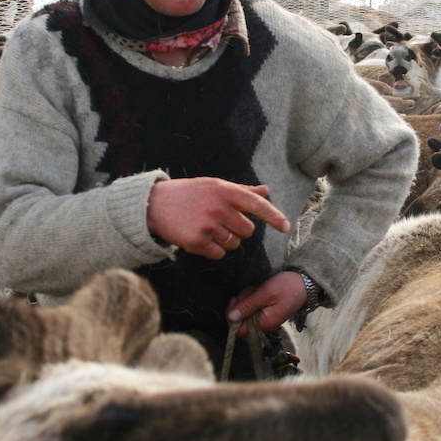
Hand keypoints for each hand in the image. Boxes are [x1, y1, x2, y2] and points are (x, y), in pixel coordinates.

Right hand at [146, 177, 290, 258]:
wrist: (154, 205)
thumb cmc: (189, 194)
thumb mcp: (214, 186)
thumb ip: (241, 191)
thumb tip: (265, 191)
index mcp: (224, 190)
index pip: (256, 204)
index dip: (273, 216)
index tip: (286, 226)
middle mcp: (218, 207)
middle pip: (247, 231)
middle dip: (238, 230)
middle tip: (220, 221)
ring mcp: (208, 226)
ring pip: (234, 244)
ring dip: (225, 240)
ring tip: (206, 227)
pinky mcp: (197, 242)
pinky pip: (219, 254)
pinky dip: (213, 250)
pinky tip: (199, 237)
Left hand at [226, 271, 307, 333]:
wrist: (306, 282)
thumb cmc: (288, 287)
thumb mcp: (265, 293)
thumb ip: (247, 306)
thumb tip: (231, 318)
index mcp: (264, 324)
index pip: (238, 329)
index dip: (232, 315)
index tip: (235, 299)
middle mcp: (265, 325)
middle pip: (241, 318)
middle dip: (243, 301)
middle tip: (253, 290)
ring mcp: (266, 319)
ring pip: (246, 310)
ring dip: (248, 297)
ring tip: (259, 288)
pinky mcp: (268, 312)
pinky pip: (254, 307)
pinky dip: (254, 297)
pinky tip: (261, 290)